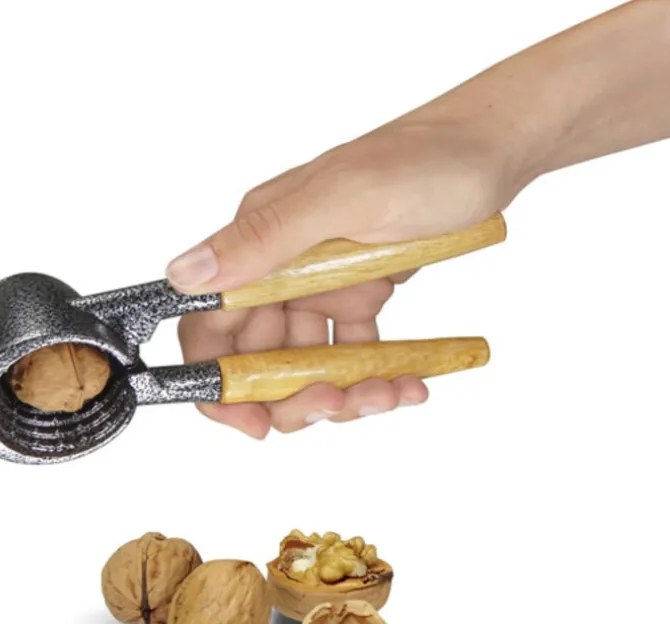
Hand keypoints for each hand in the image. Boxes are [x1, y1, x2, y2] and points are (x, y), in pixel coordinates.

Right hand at [169, 112, 520, 437]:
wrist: (491, 149)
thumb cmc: (424, 160)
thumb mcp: (344, 197)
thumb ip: (264, 239)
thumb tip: (184, 277)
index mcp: (259, 242)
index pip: (211, 326)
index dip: (220, 384)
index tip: (254, 422)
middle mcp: (280, 269)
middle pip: (258, 359)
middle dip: (291, 396)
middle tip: (338, 403)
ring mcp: (319, 285)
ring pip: (307, 364)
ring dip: (344, 391)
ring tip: (391, 390)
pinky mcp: (357, 294)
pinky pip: (352, 351)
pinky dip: (376, 374)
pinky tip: (408, 380)